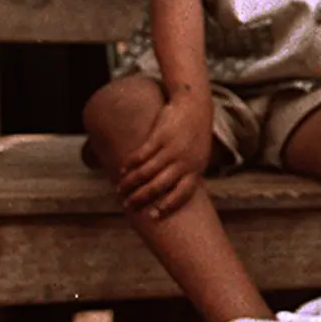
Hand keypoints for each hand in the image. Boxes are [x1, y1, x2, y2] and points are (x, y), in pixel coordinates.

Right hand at [117, 95, 212, 217]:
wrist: (194, 105)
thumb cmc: (195, 134)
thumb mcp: (199, 156)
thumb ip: (190, 173)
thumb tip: (176, 195)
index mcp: (196, 168)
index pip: (182, 194)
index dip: (167, 206)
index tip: (152, 215)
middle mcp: (183, 161)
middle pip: (158, 185)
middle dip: (141, 198)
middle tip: (128, 205)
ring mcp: (171, 148)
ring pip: (145, 172)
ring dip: (130, 183)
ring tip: (121, 189)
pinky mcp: (159, 136)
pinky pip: (141, 155)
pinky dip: (130, 164)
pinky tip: (123, 170)